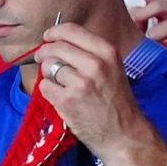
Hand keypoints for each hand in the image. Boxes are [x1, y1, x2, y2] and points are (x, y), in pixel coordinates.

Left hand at [35, 23, 146, 158]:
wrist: (124, 134)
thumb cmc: (116, 103)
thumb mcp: (112, 68)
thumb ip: (90, 53)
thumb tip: (58, 41)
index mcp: (107, 52)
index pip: (71, 30)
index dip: (54, 32)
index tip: (48, 37)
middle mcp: (95, 64)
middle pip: (55, 47)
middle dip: (44, 53)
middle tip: (42, 60)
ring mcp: (81, 83)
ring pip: (48, 67)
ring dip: (49, 76)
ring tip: (61, 85)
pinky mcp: (68, 101)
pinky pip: (45, 87)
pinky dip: (48, 92)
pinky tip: (61, 98)